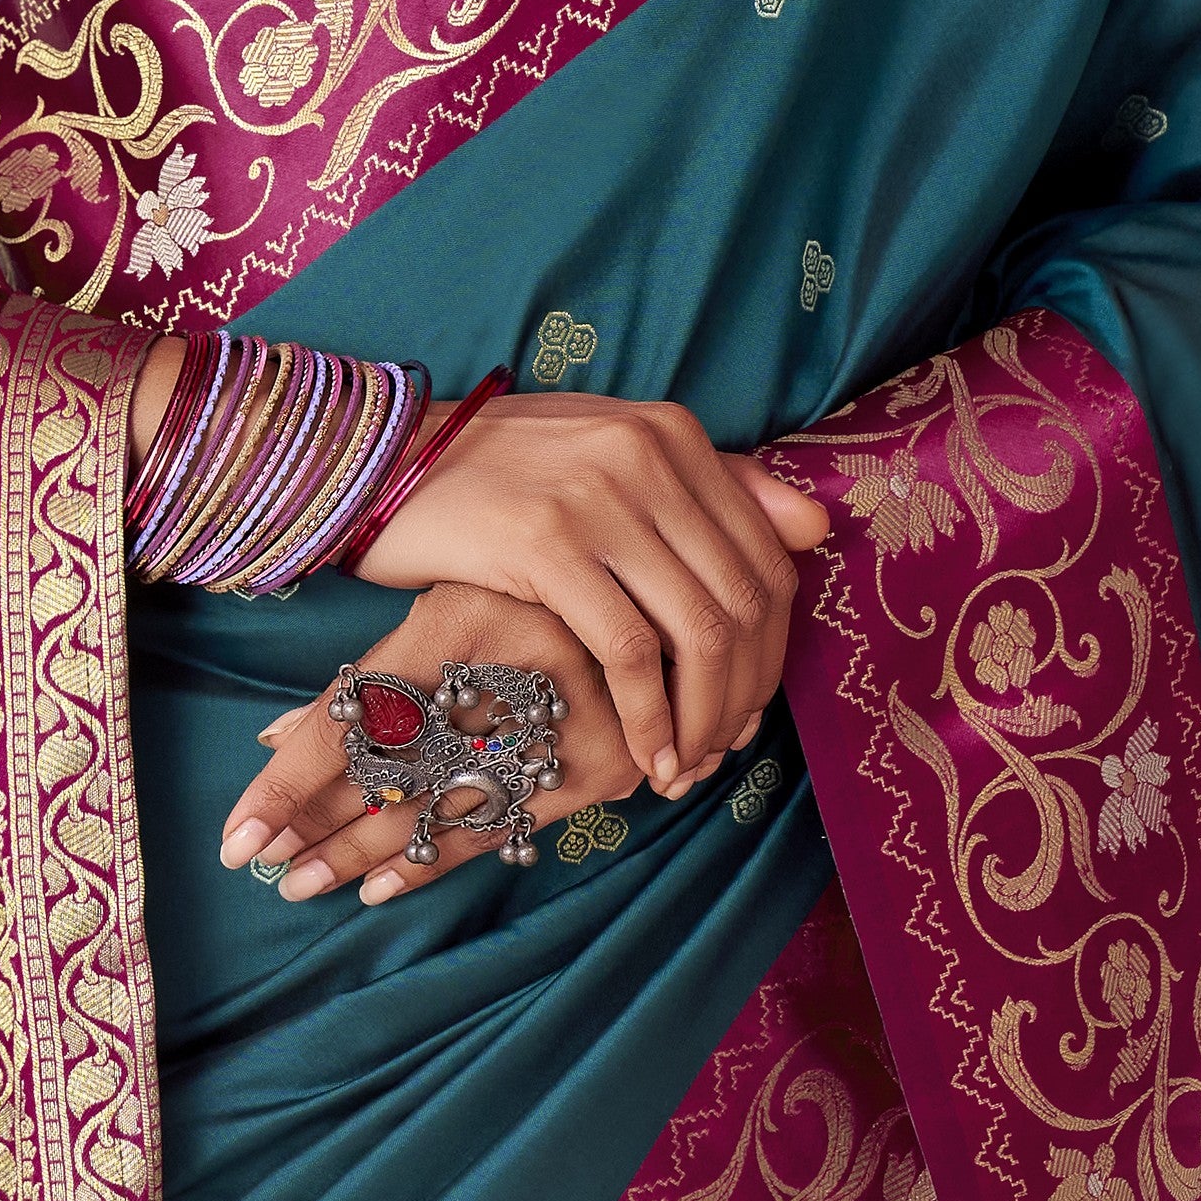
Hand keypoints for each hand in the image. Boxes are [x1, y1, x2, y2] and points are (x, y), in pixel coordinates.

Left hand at [219, 582, 645, 904]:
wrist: (664, 583)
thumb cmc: (527, 588)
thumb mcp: (444, 606)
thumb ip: (368, 680)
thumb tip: (276, 743)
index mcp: (462, 616)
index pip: (351, 719)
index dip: (288, 787)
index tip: (234, 840)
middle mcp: (513, 672)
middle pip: (390, 776)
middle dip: (318, 829)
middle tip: (265, 868)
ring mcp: (564, 728)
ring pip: (437, 812)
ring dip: (361, 853)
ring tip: (300, 884)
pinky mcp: (602, 769)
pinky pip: (498, 830)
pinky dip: (432, 861)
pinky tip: (378, 886)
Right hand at [350, 390, 827, 789]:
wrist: (385, 458)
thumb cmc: (497, 470)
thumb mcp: (609, 456)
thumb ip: (710, 486)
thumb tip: (816, 527)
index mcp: (674, 435)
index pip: (765, 558)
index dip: (770, 651)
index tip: (746, 709)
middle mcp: (650, 457)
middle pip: (742, 601)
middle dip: (741, 696)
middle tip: (717, 753)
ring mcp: (601, 498)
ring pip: (698, 632)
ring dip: (702, 718)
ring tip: (679, 765)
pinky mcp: (549, 544)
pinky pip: (629, 650)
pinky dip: (649, 714)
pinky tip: (641, 752)